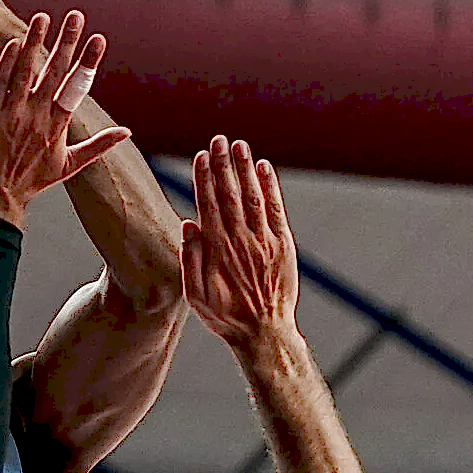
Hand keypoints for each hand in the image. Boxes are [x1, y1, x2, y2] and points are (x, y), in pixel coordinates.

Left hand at [0, 11, 131, 227]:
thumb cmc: (31, 182)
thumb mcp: (69, 166)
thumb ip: (99, 146)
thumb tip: (127, 132)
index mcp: (58, 126)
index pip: (77, 86)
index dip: (88, 61)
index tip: (99, 38)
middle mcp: (37, 116)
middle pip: (55, 72)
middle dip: (67, 42)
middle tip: (76, 16)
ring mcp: (12, 113)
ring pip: (26, 71)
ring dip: (36, 43)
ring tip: (43, 17)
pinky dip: (7, 63)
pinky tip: (15, 42)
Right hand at [179, 137, 300, 351]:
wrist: (264, 332)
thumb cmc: (225, 316)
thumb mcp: (195, 295)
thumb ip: (189, 259)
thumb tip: (188, 224)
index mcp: (217, 249)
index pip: (208, 204)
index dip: (204, 177)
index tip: (201, 155)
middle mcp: (241, 239)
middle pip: (230, 193)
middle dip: (223, 164)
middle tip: (219, 140)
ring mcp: (265, 240)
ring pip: (253, 195)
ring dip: (245, 168)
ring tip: (239, 145)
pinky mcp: (284, 244)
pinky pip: (276, 209)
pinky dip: (270, 186)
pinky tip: (264, 168)